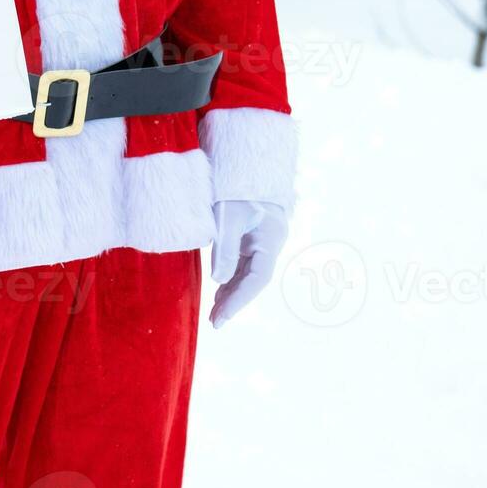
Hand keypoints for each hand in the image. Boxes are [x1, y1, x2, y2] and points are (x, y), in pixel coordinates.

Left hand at [209, 199, 289, 327]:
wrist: (244, 165)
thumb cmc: (236, 187)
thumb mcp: (227, 216)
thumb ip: (225, 248)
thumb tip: (219, 281)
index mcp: (271, 238)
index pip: (258, 278)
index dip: (240, 300)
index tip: (222, 317)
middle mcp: (270, 243)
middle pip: (253, 280)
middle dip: (234, 302)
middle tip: (215, 323)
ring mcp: (261, 242)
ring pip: (247, 274)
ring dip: (231, 294)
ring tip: (215, 314)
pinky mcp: (251, 239)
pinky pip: (242, 265)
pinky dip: (230, 279)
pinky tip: (219, 294)